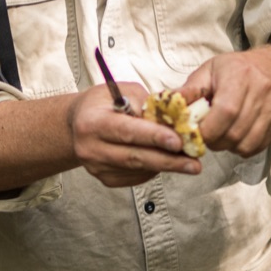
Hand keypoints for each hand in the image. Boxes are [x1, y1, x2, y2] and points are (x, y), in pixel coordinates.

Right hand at [66, 84, 202, 186]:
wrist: (76, 124)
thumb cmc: (103, 103)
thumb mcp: (122, 91)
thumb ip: (146, 104)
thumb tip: (175, 118)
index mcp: (93, 122)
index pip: (127, 131)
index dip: (153, 137)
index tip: (178, 141)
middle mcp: (91, 148)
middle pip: (135, 157)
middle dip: (168, 160)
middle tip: (194, 164)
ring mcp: (97, 167)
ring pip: (138, 169)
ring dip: (166, 166)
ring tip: (189, 162)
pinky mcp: (105, 179)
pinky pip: (136, 177)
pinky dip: (154, 169)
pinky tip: (166, 161)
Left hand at [180, 46, 270, 157]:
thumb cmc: (240, 68)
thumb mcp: (211, 70)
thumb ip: (190, 89)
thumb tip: (167, 104)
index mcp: (239, 75)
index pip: (225, 111)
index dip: (207, 129)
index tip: (196, 131)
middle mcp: (261, 91)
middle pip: (234, 132)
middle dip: (215, 141)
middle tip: (207, 135)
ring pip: (246, 144)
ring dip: (228, 146)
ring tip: (222, 135)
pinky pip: (258, 147)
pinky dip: (243, 148)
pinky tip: (237, 136)